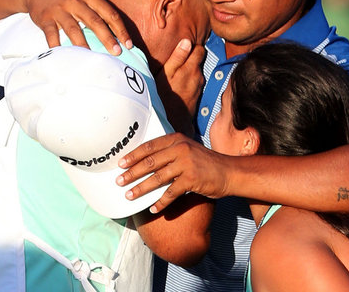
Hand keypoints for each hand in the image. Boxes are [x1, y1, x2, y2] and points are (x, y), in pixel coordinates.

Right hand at [24, 0, 131, 54]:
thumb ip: (97, 9)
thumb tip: (116, 34)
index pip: (109, 13)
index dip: (120, 29)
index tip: (128, 44)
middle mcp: (75, 1)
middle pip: (94, 21)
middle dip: (107, 38)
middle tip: (117, 52)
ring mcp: (59, 10)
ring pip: (74, 30)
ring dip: (84, 45)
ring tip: (93, 58)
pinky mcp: (45, 18)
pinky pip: (52, 35)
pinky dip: (57, 47)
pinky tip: (63, 57)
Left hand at [116, 133, 231, 212]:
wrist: (229, 172)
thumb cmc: (205, 163)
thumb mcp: (187, 149)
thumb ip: (170, 151)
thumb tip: (145, 161)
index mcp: (176, 139)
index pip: (149, 146)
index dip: (133, 155)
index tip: (121, 164)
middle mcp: (180, 149)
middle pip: (150, 162)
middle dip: (132, 173)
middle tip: (119, 181)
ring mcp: (186, 164)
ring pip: (157, 178)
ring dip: (141, 188)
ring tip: (129, 196)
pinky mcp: (192, 179)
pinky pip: (170, 193)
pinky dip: (161, 202)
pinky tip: (153, 209)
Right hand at [154, 39, 204, 134]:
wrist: (172, 119)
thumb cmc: (164, 94)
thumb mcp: (166, 73)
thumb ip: (177, 57)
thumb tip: (187, 41)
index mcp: (191, 67)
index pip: (199, 49)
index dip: (192, 47)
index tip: (183, 48)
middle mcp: (199, 75)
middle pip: (199, 60)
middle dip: (191, 57)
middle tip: (179, 60)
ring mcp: (199, 85)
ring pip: (196, 71)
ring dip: (189, 70)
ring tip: (177, 73)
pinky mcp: (198, 94)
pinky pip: (195, 81)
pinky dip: (190, 80)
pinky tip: (180, 84)